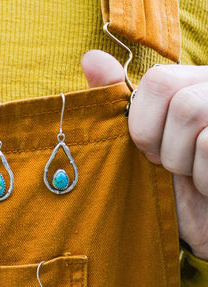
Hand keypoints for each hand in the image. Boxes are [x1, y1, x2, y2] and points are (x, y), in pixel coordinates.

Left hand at [82, 50, 207, 259]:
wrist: (205, 229)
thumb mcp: (142, 146)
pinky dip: (202, 175)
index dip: (143, 124)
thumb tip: (90, 58)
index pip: (157, 81)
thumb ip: (119, 102)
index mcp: (194, 86)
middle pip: (175, 99)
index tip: (149, 152)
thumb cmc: (174, 192)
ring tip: (192, 175)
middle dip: (162, 145)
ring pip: (191, 113)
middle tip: (172, 166)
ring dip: (182, 160)